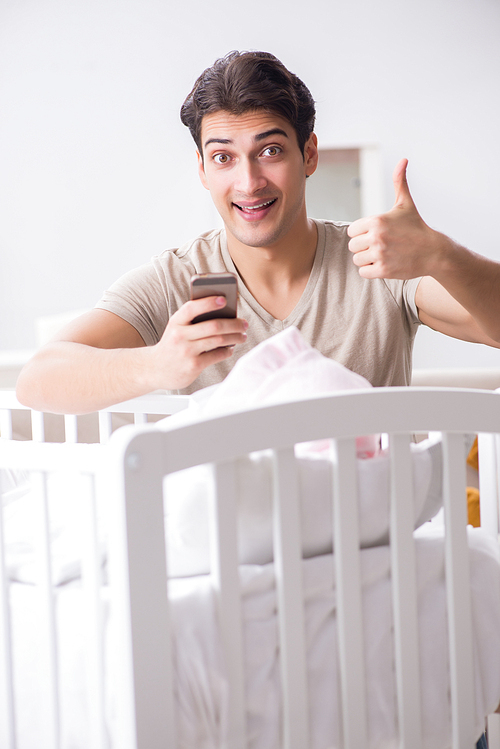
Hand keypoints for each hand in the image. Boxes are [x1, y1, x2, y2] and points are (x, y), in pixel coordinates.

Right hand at [148, 295, 247, 389]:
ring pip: (218, 340)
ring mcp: (186, 351)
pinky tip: (230, 348)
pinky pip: (217, 355)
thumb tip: (225, 314)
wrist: (156, 369)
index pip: (192, 308)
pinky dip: (227, 351)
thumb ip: (194, 320)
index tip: (225, 299)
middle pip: (213, 326)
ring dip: (235, 337)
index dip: (209, 302)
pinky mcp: (193, 366)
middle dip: (233, 324)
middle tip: (244, 323)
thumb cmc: (173, 344)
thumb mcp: (177, 328)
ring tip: (243, 336)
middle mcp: (179, 336)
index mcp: (175, 322)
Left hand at [347, 159, 440, 279]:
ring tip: (382, 255)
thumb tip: (403, 159)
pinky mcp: (383, 270)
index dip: (362, 234)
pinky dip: (371, 270)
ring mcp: (380, 255)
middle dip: (363, 247)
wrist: (433, 251)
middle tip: (379, 246)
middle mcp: (377, 237)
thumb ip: (399, 182)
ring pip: (357, 260)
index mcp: (376, 220)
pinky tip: (384, 264)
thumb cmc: (416, 227)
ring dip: (367, 260)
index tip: (375, 234)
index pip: (352, 231)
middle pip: (352, 246)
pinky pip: (363, 272)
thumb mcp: (406, 204)